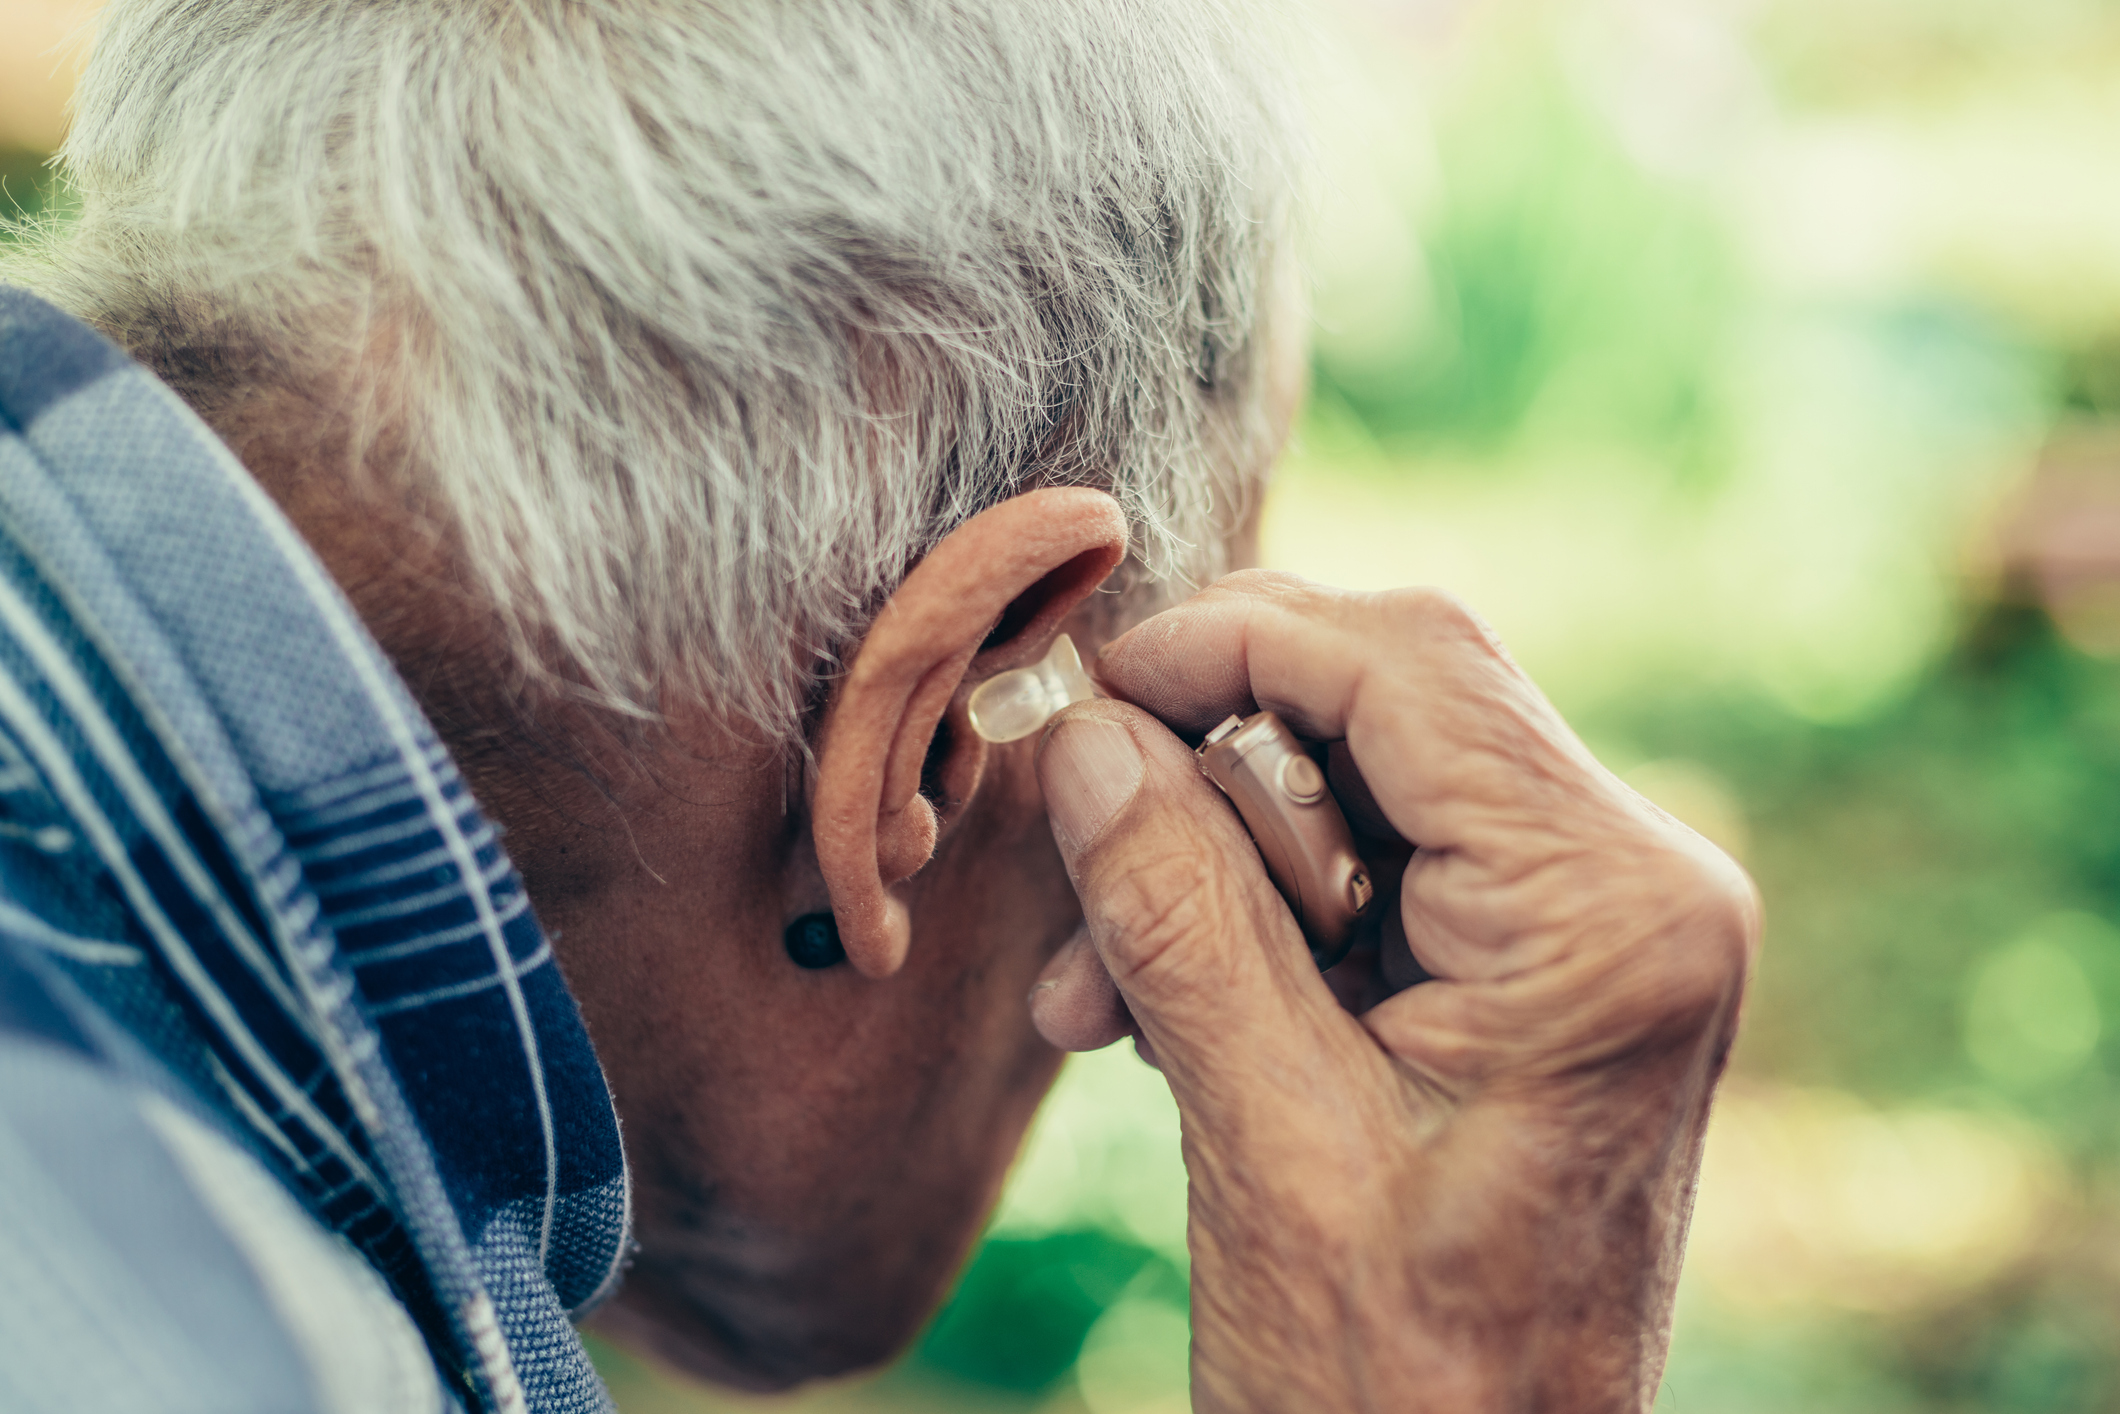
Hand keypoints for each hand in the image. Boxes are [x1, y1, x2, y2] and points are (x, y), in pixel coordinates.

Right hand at [1028, 572, 1758, 1412]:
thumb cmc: (1397, 1385)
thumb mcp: (1267, 1138)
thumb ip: (1177, 913)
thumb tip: (1082, 735)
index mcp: (1609, 917)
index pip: (1408, 669)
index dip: (1228, 643)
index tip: (1084, 694)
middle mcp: (1634, 887)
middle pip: (1389, 699)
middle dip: (1210, 766)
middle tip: (1083, 858)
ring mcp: (1594, 924)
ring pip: (1359, 776)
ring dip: (1208, 857)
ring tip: (1097, 995)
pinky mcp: (1541, 967)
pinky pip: (1370, 862)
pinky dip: (1253, 911)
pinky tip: (1152, 1009)